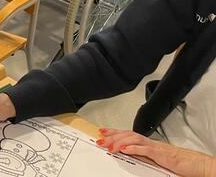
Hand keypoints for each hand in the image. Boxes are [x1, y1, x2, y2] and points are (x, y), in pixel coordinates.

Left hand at [98, 129, 215, 176]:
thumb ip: (142, 155)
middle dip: (111, 136)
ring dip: (119, 141)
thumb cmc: (177, 162)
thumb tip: (127, 153)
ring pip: (133, 139)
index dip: (113, 132)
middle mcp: (149, 142)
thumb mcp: (155, 158)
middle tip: (99, 139)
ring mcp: (154, 147)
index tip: (101, 131)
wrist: (195, 163)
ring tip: (109, 146)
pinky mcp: (160, 154)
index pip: (127, 134)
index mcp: (147, 143)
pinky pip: (145, 149)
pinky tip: (124, 148)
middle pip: (127, 135)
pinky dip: (133, 147)